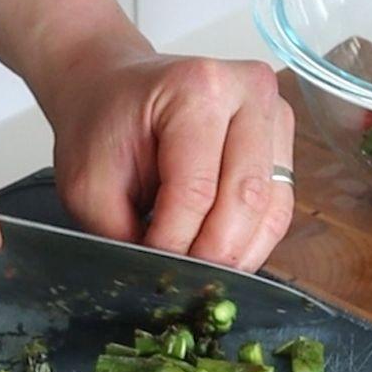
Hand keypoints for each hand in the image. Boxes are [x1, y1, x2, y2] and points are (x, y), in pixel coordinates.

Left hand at [40, 45, 294, 271]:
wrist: (111, 89)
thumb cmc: (102, 126)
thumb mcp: (89, 184)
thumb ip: (122, 234)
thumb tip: (161, 282)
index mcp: (197, 87)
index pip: (197, 188)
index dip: (176, 242)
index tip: (155, 271)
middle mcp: (249, 92)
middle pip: (245, 198)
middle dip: (213, 254)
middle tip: (184, 284)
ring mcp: (274, 114)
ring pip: (271, 210)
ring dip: (238, 253)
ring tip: (202, 274)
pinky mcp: (282, 141)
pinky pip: (279, 208)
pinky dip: (252, 241)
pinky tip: (223, 255)